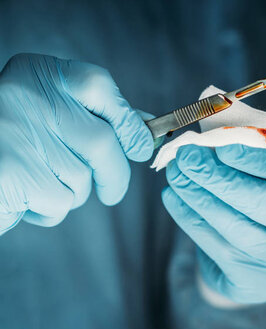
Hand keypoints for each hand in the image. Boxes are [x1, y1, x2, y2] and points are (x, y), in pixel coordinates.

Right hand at [0, 54, 152, 234]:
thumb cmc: (9, 145)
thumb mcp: (47, 115)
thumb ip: (94, 117)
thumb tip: (147, 129)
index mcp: (38, 74)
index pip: (99, 86)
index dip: (128, 122)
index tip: (140, 147)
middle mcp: (26, 95)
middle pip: (102, 141)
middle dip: (115, 174)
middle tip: (111, 192)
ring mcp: (16, 132)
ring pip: (81, 176)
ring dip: (71, 193)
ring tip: (37, 184)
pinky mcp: (11, 172)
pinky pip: (59, 201)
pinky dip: (49, 211)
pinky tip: (22, 199)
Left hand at [162, 144, 265, 303]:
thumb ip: (260, 157)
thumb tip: (213, 141)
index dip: (257, 162)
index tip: (222, 147)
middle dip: (222, 180)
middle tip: (188, 157)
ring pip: (240, 232)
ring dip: (200, 199)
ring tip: (178, 174)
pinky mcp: (258, 285)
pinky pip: (219, 250)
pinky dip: (192, 221)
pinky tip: (175, 198)